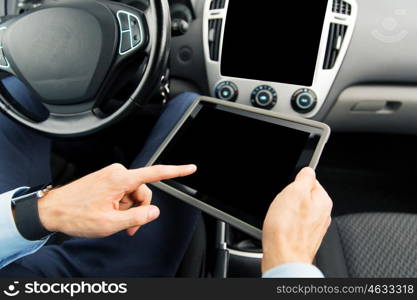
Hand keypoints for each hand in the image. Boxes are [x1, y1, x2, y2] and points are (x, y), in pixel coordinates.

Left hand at [37, 163, 196, 237]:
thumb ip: (137, 217)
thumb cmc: (76, 215)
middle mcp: (117, 173)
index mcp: (120, 179)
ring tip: (115, 222)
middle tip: (129, 227)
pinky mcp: (107, 180)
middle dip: (139, 210)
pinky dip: (121, 205)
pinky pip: (123, 192)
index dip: (176, 171)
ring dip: (128, 210)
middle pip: (143, 191)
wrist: (52, 210)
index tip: (190, 168)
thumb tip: (154, 212)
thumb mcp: (110, 223)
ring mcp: (111, 175)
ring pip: (133, 194)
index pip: (155, 173)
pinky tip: (110, 213)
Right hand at [261, 167, 332, 272]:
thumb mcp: (295, 192)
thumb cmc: (287, 229)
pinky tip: (280, 229)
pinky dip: (285, 225)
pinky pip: (292, 224)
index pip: (309, 181)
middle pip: (302, 197)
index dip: (294, 184)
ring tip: (280, 219)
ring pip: (295, 211)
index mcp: (323, 200)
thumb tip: (308, 171)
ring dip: (286, 213)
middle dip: (289, 199)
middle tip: (282, 206)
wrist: (283, 258)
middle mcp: (322, 215)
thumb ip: (304, 178)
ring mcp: (313, 228)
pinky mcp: (303, 238)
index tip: (288, 191)